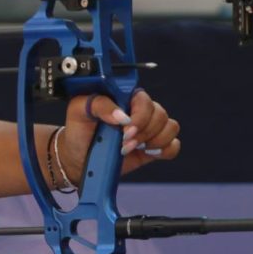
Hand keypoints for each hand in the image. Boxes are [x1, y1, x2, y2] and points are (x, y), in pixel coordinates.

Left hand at [58, 89, 180, 180]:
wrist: (78, 156)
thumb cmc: (79, 129)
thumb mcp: (78, 110)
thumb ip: (99, 104)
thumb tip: (122, 115)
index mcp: (125, 97)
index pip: (144, 99)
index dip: (139, 116)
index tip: (125, 129)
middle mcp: (141, 111)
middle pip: (160, 114)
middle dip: (143, 132)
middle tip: (123, 144)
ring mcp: (150, 128)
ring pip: (170, 127)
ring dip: (153, 141)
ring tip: (130, 149)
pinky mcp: (154, 146)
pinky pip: (174, 145)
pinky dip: (165, 150)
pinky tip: (148, 153)